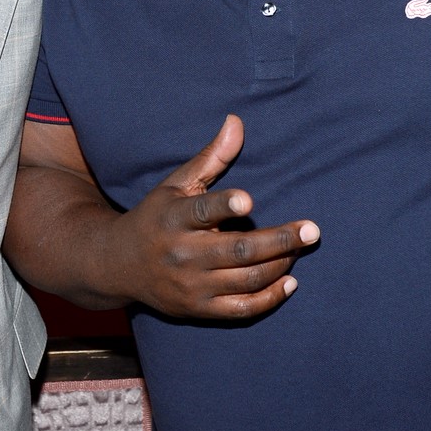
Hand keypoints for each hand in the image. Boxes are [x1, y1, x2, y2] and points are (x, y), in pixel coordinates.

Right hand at [106, 114, 318, 318]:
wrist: (118, 265)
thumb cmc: (157, 216)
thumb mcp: (176, 184)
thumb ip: (210, 157)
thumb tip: (237, 121)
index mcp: (174, 217)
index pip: (202, 211)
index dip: (225, 206)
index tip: (249, 200)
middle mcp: (181, 253)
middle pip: (237, 250)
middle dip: (278, 240)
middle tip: (312, 230)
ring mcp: (190, 285)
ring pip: (245, 279)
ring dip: (280, 264)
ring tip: (300, 247)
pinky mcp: (198, 308)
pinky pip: (241, 309)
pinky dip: (269, 298)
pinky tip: (289, 282)